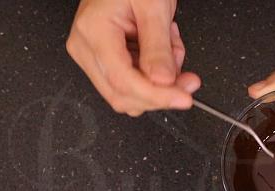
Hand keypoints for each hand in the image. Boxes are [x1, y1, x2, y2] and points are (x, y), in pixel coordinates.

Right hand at [66, 0, 200, 115]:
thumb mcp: (154, 7)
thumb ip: (158, 48)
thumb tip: (163, 82)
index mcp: (94, 32)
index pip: (123, 82)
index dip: (157, 97)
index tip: (183, 98)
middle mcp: (86, 48)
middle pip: (124, 95)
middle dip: (161, 92)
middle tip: (189, 79)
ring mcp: (93, 55)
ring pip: (130, 93)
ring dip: (160, 81)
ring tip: (171, 46)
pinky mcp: (105, 59)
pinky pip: (133, 82)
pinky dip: (155, 72)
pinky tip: (162, 48)